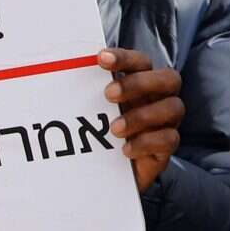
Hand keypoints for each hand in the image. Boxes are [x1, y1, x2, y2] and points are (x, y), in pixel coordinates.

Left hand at [100, 48, 182, 192]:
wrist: (108, 173)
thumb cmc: (101, 133)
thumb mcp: (93, 111)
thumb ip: (86, 92)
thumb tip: (56, 72)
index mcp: (143, 82)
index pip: (142, 62)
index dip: (125, 58)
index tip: (101, 59)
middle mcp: (160, 98)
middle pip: (169, 78)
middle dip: (139, 83)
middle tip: (109, 94)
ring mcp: (167, 122)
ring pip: (173, 108)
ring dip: (142, 116)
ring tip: (114, 129)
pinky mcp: (166, 147)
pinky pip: (169, 139)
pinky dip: (146, 142)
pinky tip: (125, 149)